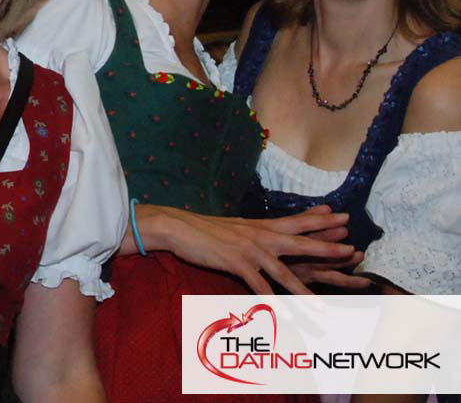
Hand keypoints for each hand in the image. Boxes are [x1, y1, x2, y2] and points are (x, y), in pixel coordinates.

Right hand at [142, 203, 356, 294]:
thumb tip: (268, 228)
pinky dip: (270, 301)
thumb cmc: (206, 229)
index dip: (322, 220)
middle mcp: (261, 236)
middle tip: (353, 251)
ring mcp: (250, 250)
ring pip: (283, 273)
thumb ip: (256, 228)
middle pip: (301, 242)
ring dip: (303, 292)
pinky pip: (258, 286)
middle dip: (328, 248)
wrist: (179, 227)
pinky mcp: (236, 263)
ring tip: (321, 308)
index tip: (345, 218)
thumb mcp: (236, 226)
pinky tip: (280, 314)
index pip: (298, 221)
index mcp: (262, 226)